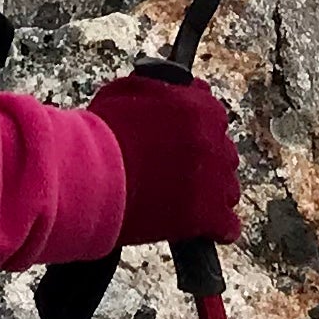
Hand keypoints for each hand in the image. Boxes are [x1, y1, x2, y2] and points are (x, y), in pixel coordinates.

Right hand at [88, 71, 241, 247]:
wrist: (90, 177)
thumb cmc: (103, 134)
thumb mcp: (129, 91)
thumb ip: (161, 88)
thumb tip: (176, 87)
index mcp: (199, 108)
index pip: (215, 117)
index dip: (198, 130)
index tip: (187, 141)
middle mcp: (212, 141)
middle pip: (223, 154)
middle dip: (208, 163)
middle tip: (183, 173)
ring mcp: (213, 180)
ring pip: (228, 190)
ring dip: (214, 194)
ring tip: (191, 202)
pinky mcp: (207, 216)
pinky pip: (227, 225)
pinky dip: (219, 229)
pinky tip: (208, 230)